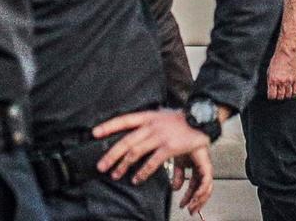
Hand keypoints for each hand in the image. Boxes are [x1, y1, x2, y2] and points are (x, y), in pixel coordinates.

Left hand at [94, 107, 211, 183]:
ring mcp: (160, 135)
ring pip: (135, 152)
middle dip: (111, 154)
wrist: (200, 118)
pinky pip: (152, 162)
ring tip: (115, 174)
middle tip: (100, 165)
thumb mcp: (161, 117)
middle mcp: (151, 124)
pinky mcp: (169, 146)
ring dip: (123, 165)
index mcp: (148, 116)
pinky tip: (136, 179)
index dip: (109, 126)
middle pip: (126, 140)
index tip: (94, 133)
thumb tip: (135, 135)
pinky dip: (142, 172)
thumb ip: (147, 126)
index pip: (124, 119)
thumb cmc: (180, 120)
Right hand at [169, 142, 214, 214]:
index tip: (182, 205)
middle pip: (201, 189)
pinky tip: (196, 197)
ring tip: (192, 207)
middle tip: (190, 211)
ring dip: (199, 200)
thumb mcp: (177, 161)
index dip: (188, 196)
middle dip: (195, 201)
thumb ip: (178, 174)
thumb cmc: (184, 140)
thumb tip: (175, 188)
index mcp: (195, 167)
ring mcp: (206, 167)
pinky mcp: (207, 166)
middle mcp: (202, 168)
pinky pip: (206, 183)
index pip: (193, 186)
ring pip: (206, 189)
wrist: (190, 127)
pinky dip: (201, 192)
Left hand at [266, 46, 295, 100]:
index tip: (272, 96)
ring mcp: (289, 81)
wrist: (286, 53)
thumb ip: (270, 81)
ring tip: (285, 93)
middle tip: (279, 94)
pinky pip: (295, 91)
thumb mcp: (269, 71)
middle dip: (278, 97)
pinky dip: (293, 94)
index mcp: (273, 80)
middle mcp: (281, 82)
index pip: (272, 96)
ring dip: (285, 96)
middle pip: (280, 97)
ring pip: (288, 95)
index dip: (272, 97)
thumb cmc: (276, 60)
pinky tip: (291, 93)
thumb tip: (271, 90)